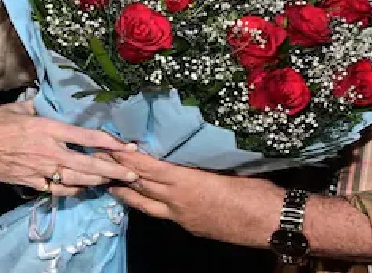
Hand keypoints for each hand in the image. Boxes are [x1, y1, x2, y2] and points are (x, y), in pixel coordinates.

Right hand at [0, 101, 138, 196]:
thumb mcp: (20, 107)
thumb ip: (40, 106)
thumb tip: (50, 100)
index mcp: (49, 129)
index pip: (88, 138)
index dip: (111, 144)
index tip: (129, 147)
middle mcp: (50, 152)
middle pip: (89, 165)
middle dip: (114, 171)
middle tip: (132, 175)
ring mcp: (42, 171)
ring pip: (78, 181)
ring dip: (98, 182)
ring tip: (113, 181)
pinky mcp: (33, 183)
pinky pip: (60, 190)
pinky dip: (74, 190)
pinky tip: (83, 188)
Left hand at [107, 150, 282, 248]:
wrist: (273, 223)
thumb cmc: (256, 190)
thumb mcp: (226, 168)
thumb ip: (199, 161)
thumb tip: (186, 148)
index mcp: (186, 182)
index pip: (146, 167)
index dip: (125, 156)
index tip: (108, 144)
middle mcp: (177, 201)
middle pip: (139, 186)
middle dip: (116, 172)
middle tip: (97, 159)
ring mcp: (182, 217)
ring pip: (144, 204)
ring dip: (126, 191)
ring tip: (109, 181)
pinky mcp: (190, 226)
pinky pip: (161, 212)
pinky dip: (147, 202)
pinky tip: (144, 196)